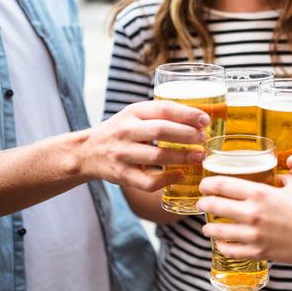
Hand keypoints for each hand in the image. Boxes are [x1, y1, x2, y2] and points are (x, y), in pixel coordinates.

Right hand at [80, 100, 208, 190]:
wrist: (87, 152)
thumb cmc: (121, 132)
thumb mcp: (135, 116)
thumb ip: (160, 116)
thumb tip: (201, 119)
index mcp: (133, 112)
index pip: (163, 109)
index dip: (187, 114)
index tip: (205, 120)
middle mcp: (126, 131)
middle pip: (160, 131)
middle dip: (186, 135)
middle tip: (204, 139)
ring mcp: (123, 154)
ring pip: (156, 157)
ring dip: (182, 157)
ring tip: (200, 156)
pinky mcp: (122, 175)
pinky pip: (148, 181)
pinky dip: (167, 180)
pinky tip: (180, 175)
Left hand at [197, 175, 291, 266]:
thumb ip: (281, 180)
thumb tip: (274, 176)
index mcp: (260, 193)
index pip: (222, 185)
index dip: (208, 184)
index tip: (204, 184)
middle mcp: (252, 214)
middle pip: (215, 206)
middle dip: (204, 204)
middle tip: (202, 203)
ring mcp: (253, 235)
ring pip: (218, 231)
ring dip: (209, 227)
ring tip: (207, 226)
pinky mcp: (258, 252)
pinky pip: (231, 250)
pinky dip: (222, 246)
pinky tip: (221, 243)